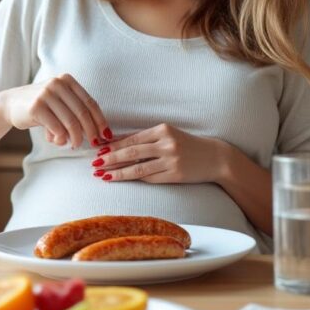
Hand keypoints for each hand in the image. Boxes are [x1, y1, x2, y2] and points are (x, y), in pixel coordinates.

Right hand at [0, 74, 111, 147]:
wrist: (11, 103)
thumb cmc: (41, 106)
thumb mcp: (60, 101)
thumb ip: (76, 110)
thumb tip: (99, 132)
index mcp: (67, 80)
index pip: (90, 102)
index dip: (100, 120)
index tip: (105, 135)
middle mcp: (57, 84)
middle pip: (82, 112)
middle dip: (91, 131)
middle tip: (94, 144)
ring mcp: (45, 94)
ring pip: (70, 122)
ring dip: (76, 138)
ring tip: (74, 145)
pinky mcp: (36, 107)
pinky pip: (56, 128)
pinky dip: (60, 138)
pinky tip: (57, 141)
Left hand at [91, 123, 226, 183]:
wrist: (215, 157)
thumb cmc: (187, 145)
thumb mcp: (167, 135)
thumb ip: (144, 139)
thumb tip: (115, 142)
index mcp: (162, 130)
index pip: (132, 138)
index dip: (113, 145)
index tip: (97, 150)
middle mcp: (166, 144)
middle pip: (132, 152)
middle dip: (110, 158)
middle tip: (94, 163)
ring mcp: (171, 160)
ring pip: (138, 168)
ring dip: (118, 172)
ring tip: (103, 175)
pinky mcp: (175, 175)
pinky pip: (150, 178)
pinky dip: (134, 179)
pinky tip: (121, 179)